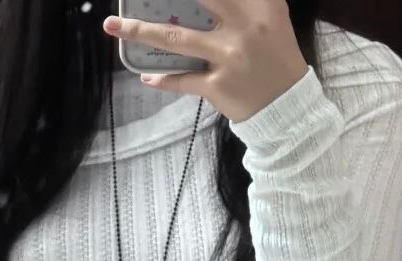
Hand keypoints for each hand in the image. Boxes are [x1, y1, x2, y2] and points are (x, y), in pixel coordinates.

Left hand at [103, 0, 309, 123]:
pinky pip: (183, 80)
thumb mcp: (272, 19)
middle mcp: (244, 27)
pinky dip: (163, 79)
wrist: (289, 109)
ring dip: (139, 31)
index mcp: (260, 6)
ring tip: (112, 26)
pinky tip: (146, 75)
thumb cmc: (277, 60)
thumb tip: (210, 0)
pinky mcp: (218, 87)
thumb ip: (247, 1)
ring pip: (175, 39)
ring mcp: (228, 58)